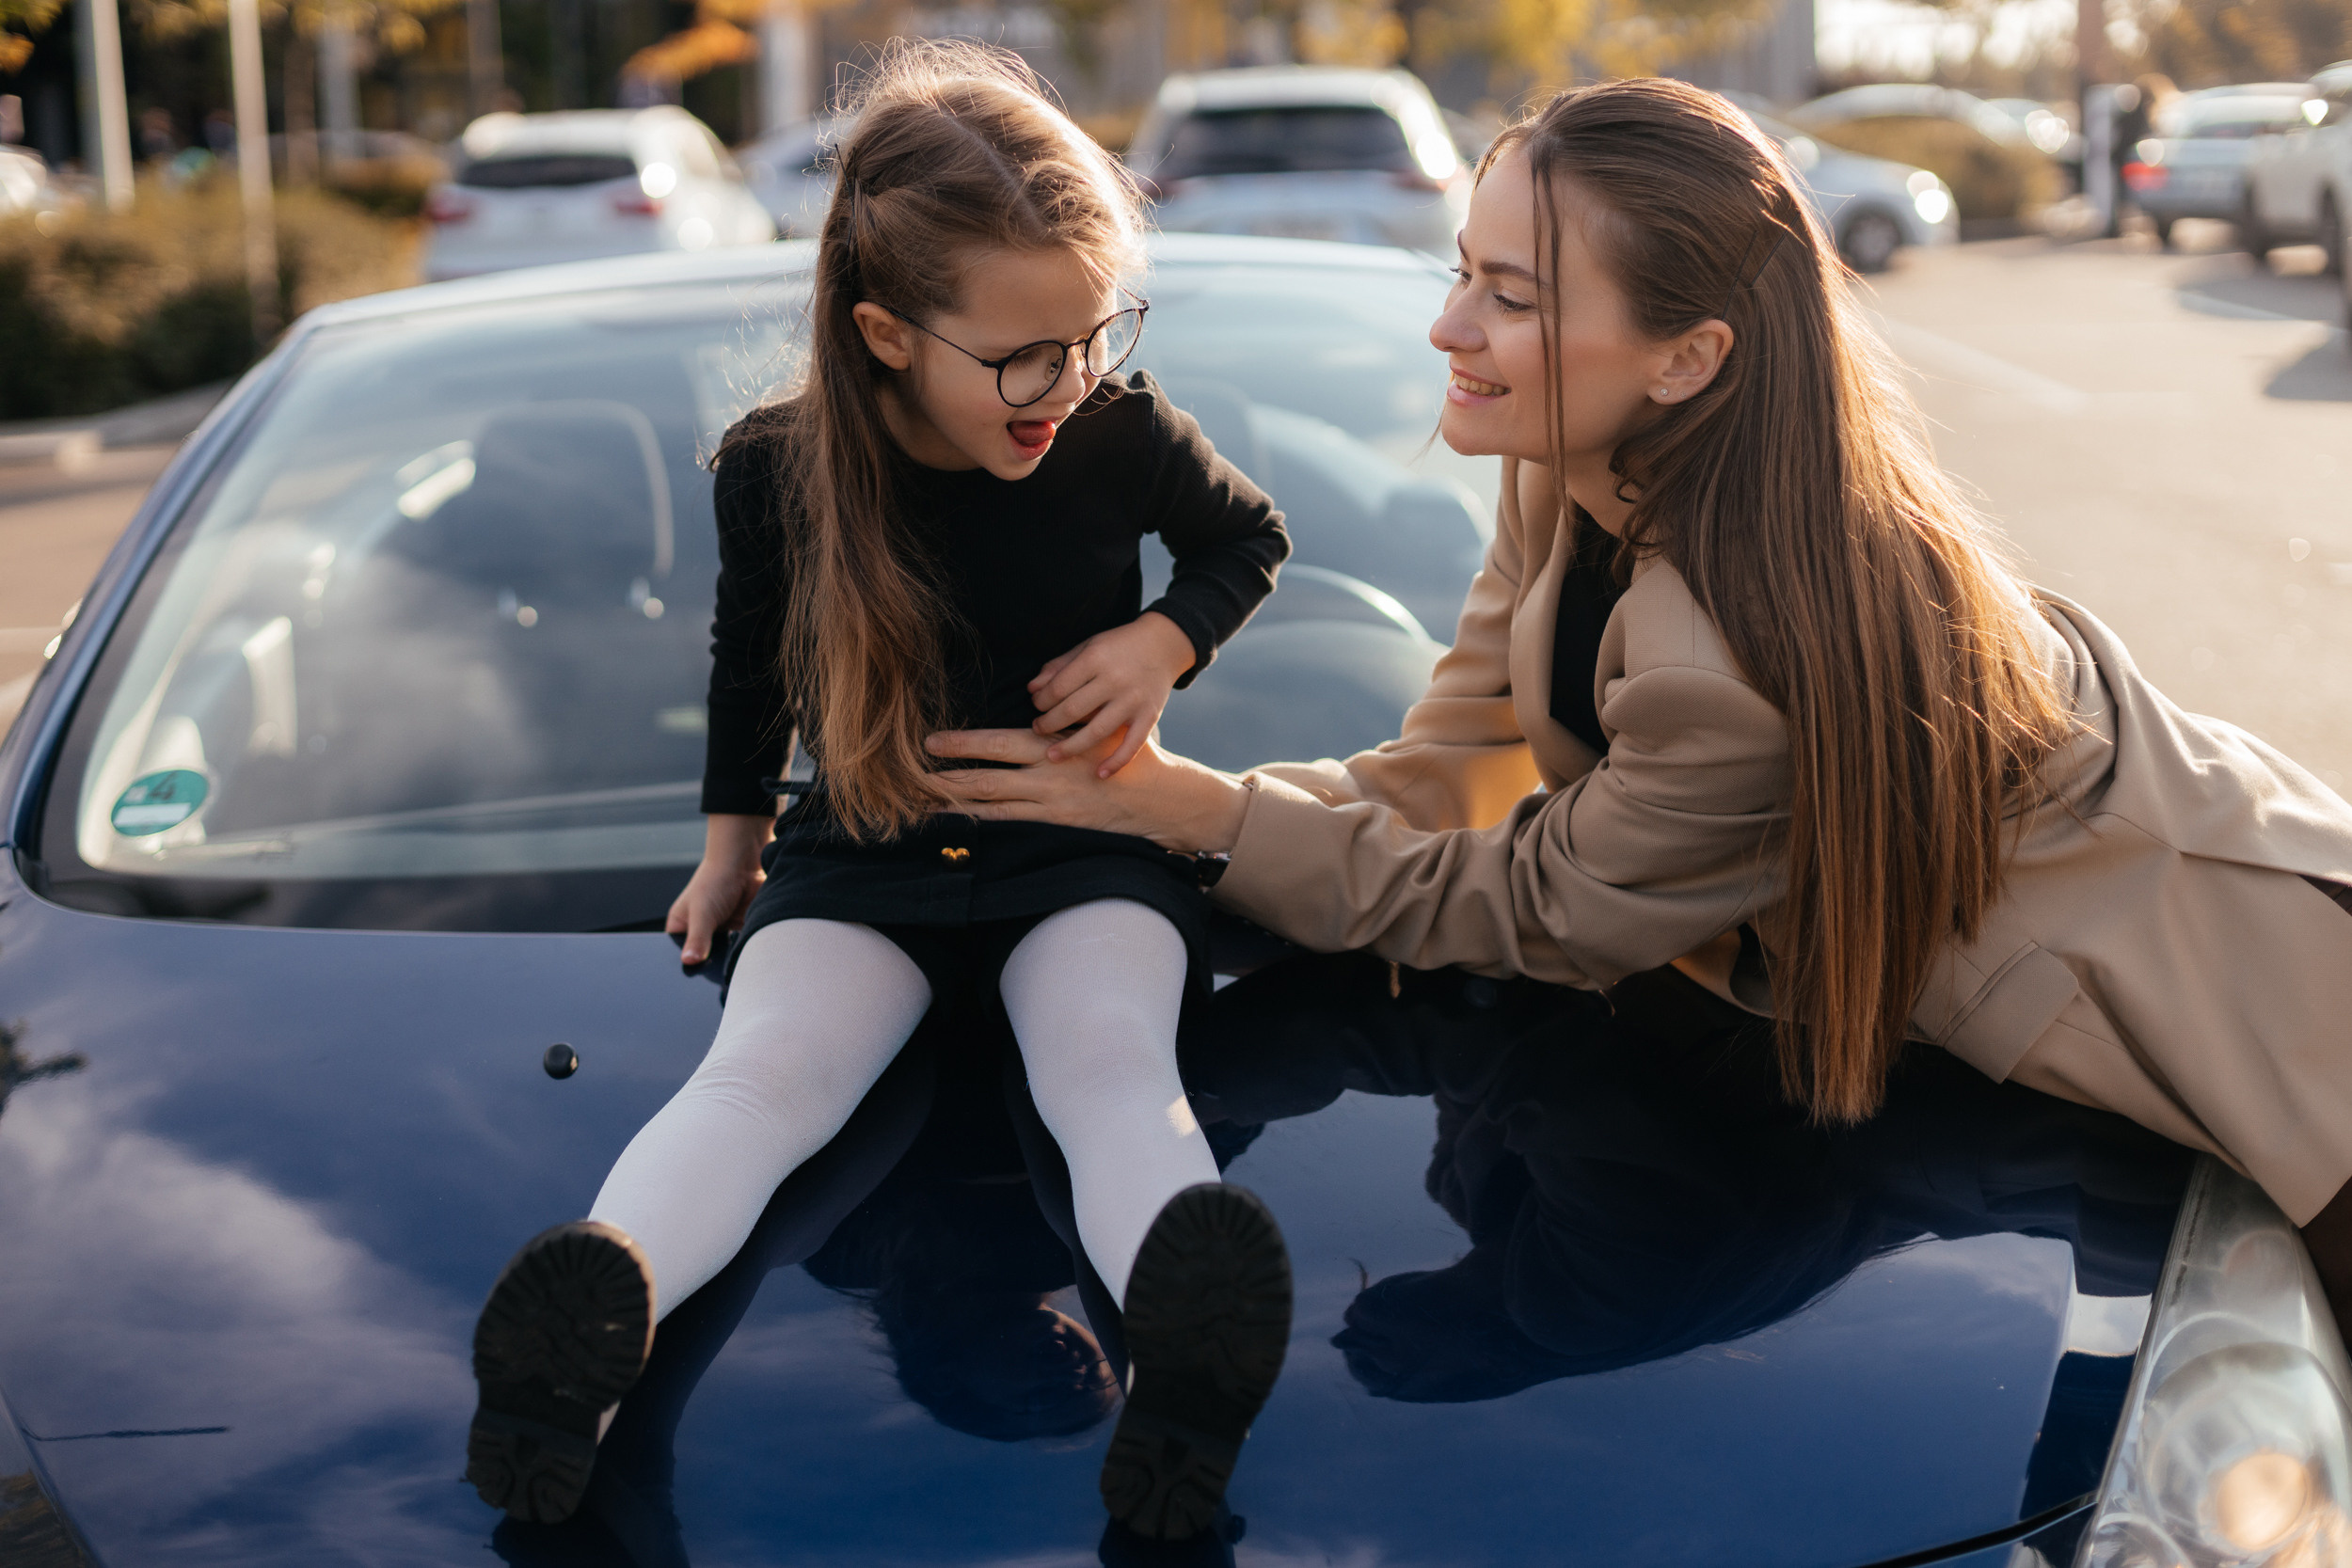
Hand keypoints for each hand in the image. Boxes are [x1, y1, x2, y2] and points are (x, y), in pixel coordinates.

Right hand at [665, 814, 771, 965]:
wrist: (745, 863)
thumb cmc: (715, 880)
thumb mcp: (702, 912)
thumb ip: (697, 939)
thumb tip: (689, 962)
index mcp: (682, 927)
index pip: (679, 955)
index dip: (686, 967)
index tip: (694, 978)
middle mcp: (700, 932)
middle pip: (703, 959)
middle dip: (709, 965)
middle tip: (716, 971)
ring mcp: (721, 932)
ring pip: (724, 956)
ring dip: (729, 959)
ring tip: (732, 963)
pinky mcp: (742, 930)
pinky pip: (743, 948)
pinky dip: (746, 951)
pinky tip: (747, 953)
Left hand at [925, 726, 1252, 853]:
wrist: (1158, 797)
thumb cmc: (1125, 752)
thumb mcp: (1098, 724)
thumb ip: (1066, 715)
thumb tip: (1040, 685)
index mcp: (1053, 746)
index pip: (998, 744)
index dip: (962, 744)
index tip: (931, 742)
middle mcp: (1046, 776)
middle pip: (985, 778)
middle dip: (945, 777)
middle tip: (909, 775)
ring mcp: (1049, 805)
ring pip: (991, 805)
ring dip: (954, 804)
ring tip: (920, 803)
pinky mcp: (1055, 825)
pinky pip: (1010, 825)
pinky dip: (981, 824)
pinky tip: (956, 823)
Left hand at [1028, 611, 1197, 777]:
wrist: (1163, 643)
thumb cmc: (1118, 646)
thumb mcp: (1088, 647)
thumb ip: (1060, 667)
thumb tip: (1031, 689)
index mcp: (1096, 658)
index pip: (1059, 687)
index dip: (1041, 701)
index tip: (1036, 706)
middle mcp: (1115, 680)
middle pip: (1072, 710)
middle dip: (1049, 724)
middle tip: (1038, 730)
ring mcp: (1134, 700)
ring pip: (1097, 731)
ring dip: (1071, 747)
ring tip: (1052, 755)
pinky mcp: (1150, 716)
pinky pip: (1132, 744)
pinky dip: (1116, 762)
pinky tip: (1099, 774)